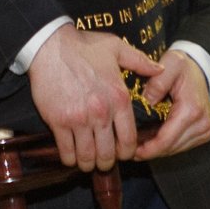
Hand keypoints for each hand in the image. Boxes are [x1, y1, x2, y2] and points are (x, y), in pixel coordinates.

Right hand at [27, 26, 158, 171]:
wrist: (49, 45)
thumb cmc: (83, 46)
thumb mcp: (117, 48)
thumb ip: (140, 61)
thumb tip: (160, 69)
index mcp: (119, 98)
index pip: (129, 139)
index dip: (127, 152)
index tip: (123, 153)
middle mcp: (101, 112)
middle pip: (108, 154)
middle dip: (107, 162)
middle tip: (104, 161)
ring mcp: (79, 119)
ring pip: (87, 157)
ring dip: (88, 163)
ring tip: (87, 161)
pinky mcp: (58, 122)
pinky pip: (66, 152)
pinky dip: (69, 158)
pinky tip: (71, 155)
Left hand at [133, 50, 209, 160]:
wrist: (200, 69)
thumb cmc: (183, 66)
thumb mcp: (169, 64)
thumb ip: (157, 82)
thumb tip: (147, 102)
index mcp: (192, 110)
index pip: (166, 140)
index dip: (147, 149)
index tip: (129, 150)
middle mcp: (202, 123)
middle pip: (170, 148)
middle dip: (148, 151)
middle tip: (128, 148)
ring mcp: (204, 130)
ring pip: (174, 149)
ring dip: (156, 149)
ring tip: (137, 142)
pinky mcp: (204, 133)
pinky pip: (181, 145)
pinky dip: (165, 144)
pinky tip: (151, 138)